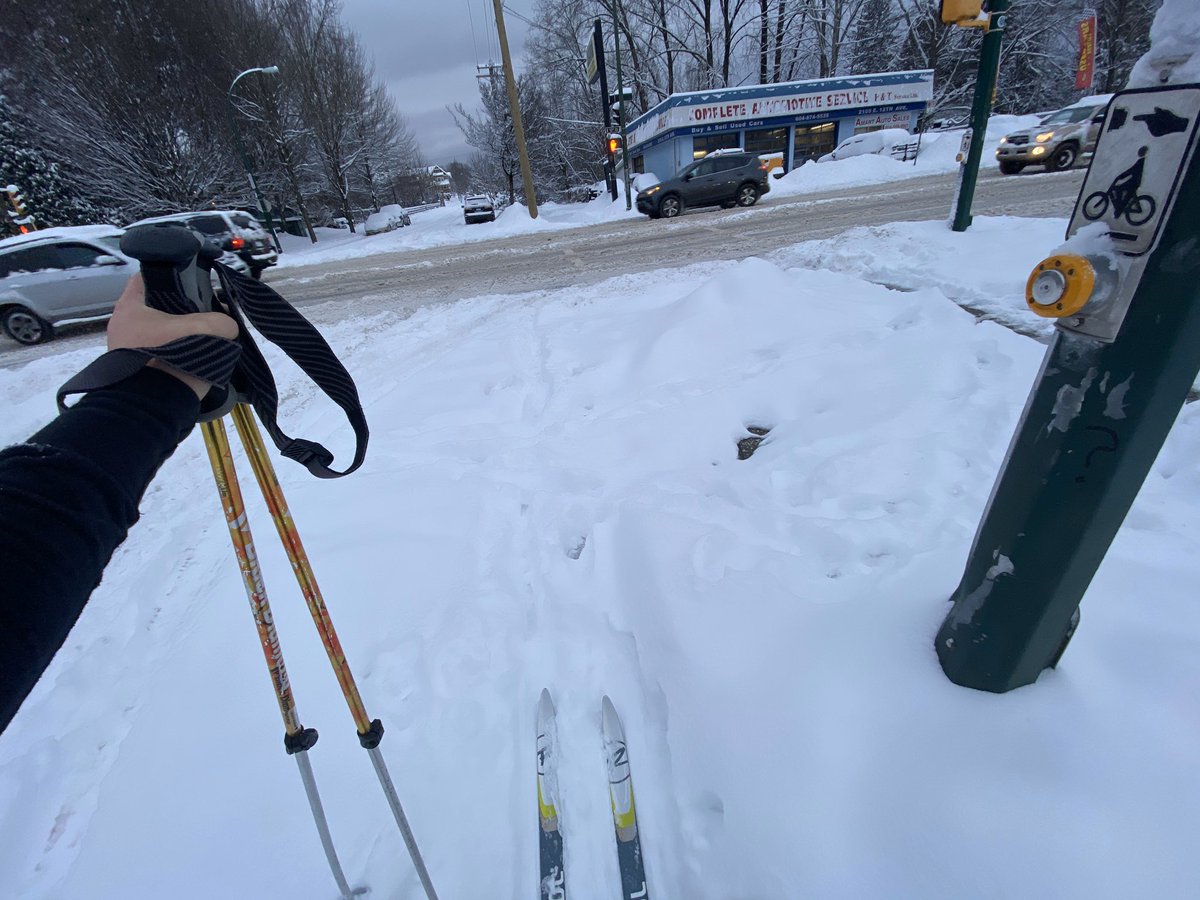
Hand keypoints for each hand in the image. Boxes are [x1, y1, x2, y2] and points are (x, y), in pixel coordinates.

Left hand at [107, 275, 238, 398]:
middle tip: (208, 312)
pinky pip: (163, 351)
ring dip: (183, 333)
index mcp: (130, 307)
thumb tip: (229, 325)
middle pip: (159, 305)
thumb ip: (222, 321)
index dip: (172, 275)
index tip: (194, 281)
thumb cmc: (170, 359)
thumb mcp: (204, 331)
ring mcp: (129, 348)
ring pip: (163, 330)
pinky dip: (179, 351)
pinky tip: (197, 356)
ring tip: (208, 336)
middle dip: (184, 308)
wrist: (153, 407)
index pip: (148, 277)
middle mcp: (124, 325)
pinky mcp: (139, 369)